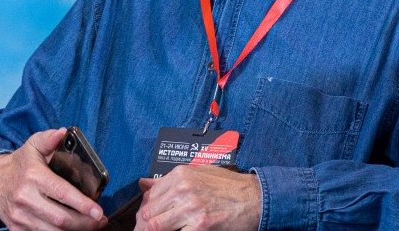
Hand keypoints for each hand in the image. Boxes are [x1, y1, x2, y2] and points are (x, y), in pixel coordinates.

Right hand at [0, 128, 106, 229]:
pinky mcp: (16, 229)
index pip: (61, 193)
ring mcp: (19, 217)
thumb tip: (63, 133)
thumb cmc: (20, 164)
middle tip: (100, 220)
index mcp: (33, 176)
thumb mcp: (32, 145)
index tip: (98, 211)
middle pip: (60, 219)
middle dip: (84, 222)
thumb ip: (49, 139)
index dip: (82, 204)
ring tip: (90, 225)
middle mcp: (25, 198)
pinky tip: (71, 229)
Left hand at [134, 166, 260, 230]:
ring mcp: (191, 209)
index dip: (146, 210)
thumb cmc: (229, 187)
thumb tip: (143, 184)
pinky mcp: (199, 227)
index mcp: (181, 175)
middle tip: (148, 230)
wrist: (255, 199)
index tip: (148, 218)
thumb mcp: (198, 174)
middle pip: (149, 212)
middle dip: (145, 225)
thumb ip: (169, 181)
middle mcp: (183, 189)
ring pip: (156, 226)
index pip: (150, 196)